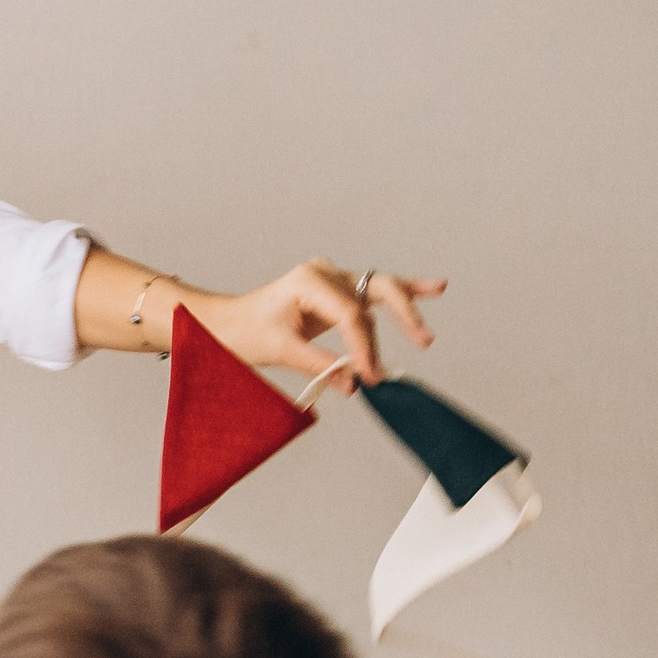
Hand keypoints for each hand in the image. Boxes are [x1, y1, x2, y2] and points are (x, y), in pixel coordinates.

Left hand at [180, 261, 445, 392]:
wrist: (223, 323)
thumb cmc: (243, 332)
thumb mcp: (281, 350)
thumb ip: (321, 365)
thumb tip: (354, 383)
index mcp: (309, 281)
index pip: (351, 315)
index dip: (365, 346)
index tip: (371, 375)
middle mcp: (324, 274)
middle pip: (375, 292)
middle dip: (402, 317)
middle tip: (422, 342)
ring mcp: (331, 279)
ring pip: (379, 290)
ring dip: (407, 307)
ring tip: (434, 310)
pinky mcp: (335, 292)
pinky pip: (371, 294)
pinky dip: (402, 293)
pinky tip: (434, 288)